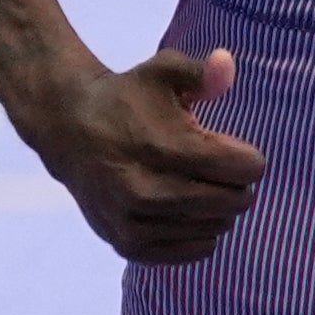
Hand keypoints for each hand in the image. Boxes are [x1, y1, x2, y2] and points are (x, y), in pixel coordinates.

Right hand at [35, 46, 265, 263]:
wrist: (68, 127)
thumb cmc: (127, 97)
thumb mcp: (163, 71)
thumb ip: (201, 72)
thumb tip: (227, 63)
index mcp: (165, 148)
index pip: (247, 169)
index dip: (247, 156)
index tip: (227, 145)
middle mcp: (149, 190)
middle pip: (236, 201)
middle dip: (235, 182)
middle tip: (212, 166)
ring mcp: (135, 221)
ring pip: (218, 227)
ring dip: (216, 208)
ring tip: (191, 183)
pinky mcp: (127, 244)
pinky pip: (195, 250)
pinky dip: (199, 232)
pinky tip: (184, 209)